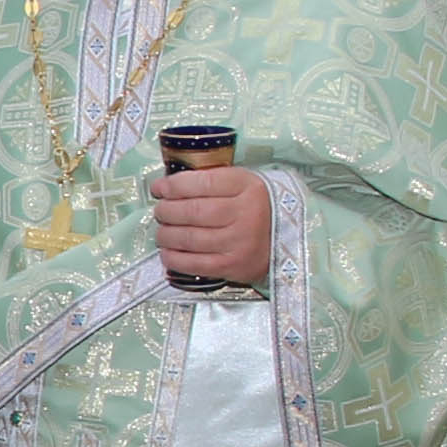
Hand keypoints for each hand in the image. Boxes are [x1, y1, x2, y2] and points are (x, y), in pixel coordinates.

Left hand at [148, 163, 268, 285]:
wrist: (288, 239)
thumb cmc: (256, 207)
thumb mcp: (242, 184)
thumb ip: (210, 180)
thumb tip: (166, 186)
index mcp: (247, 187)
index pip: (203, 183)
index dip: (174, 185)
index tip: (159, 188)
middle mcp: (245, 213)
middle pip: (192, 211)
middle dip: (166, 211)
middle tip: (160, 211)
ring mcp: (239, 242)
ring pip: (189, 237)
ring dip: (166, 235)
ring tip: (162, 232)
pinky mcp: (233, 266)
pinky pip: (194, 264)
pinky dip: (174, 258)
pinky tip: (167, 253)